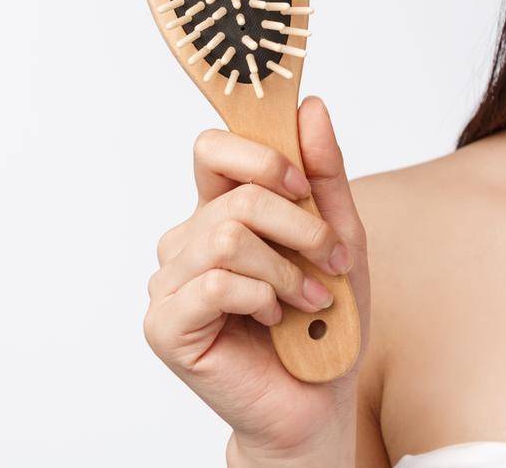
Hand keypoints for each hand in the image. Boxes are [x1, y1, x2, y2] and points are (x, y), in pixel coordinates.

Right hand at [143, 96, 371, 460]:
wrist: (318, 398)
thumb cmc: (325, 319)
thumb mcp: (339, 235)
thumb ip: (323, 173)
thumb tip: (310, 106)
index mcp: (221, 213)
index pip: (213, 148)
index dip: (259, 154)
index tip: (301, 183)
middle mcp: (188, 242)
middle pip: (236, 194)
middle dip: (299, 225)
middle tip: (330, 261)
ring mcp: (171, 283)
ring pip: (227, 236)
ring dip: (286, 269)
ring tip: (308, 300)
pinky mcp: (166, 324)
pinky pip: (215, 282)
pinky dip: (261, 297)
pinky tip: (275, 320)